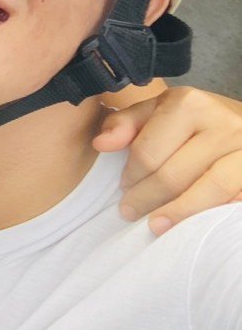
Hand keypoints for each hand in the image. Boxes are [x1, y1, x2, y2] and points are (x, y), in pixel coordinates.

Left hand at [95, 86, 241, 234]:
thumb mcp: (157, 110)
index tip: (123, 188)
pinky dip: (212, 214)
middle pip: (174, 174)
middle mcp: (222, 123)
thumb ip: (125, 123)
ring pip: (210, 190)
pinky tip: (194, 225)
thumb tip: (100, 144)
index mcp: (189, 103)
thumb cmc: (194, 119)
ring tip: (155, 226)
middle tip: (130, 211)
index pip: (148, 151)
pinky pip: (235, 200)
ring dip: (179, 213)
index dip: (131, 175)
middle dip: (146, 198)